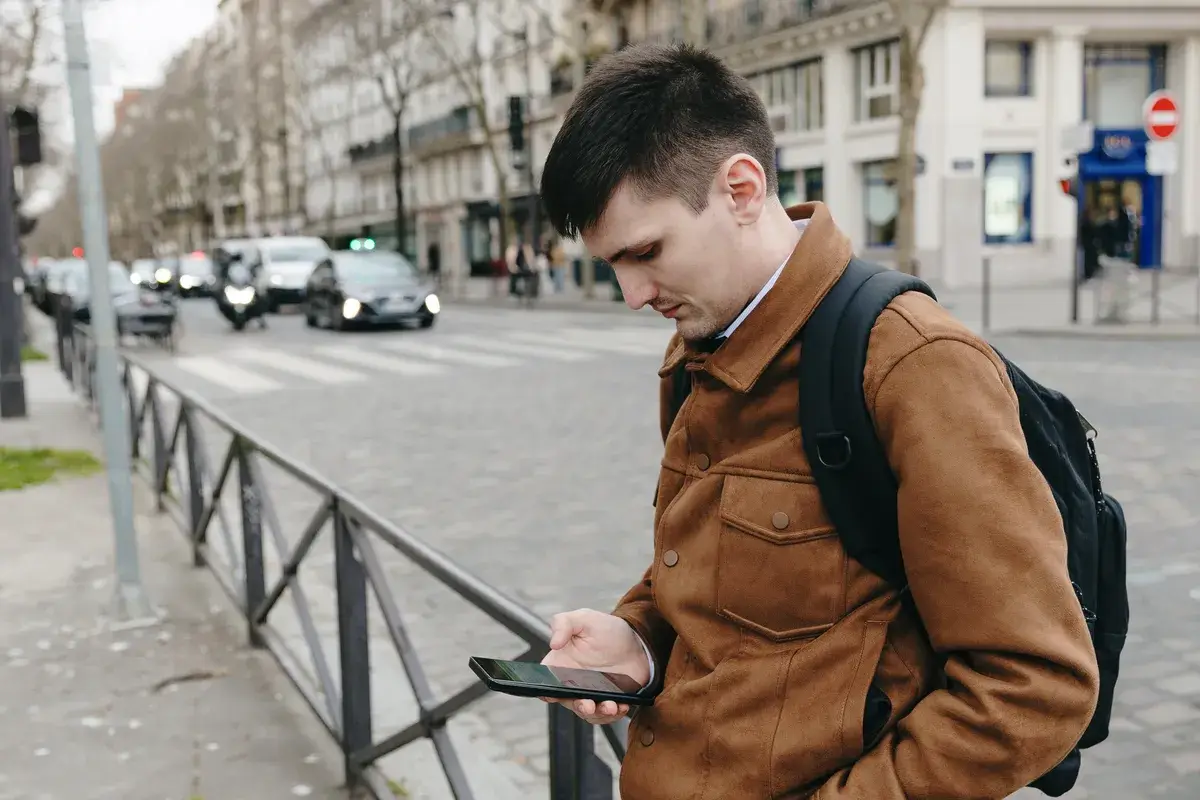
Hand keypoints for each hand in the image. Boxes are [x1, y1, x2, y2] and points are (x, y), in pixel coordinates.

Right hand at [540, 608, 651, 725]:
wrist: (638, 643)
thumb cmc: (607, 630)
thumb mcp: (585, 618)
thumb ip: (564, 623)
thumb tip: (553, 642)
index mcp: (561, 664)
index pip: (545, 681)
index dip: (545, 690)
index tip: (551, 695)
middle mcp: (573, 682)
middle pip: (567, 701)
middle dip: (578, 706)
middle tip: (587, 704)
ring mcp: (590, 694)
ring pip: (587, 712)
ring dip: (597, 713)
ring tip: (610, 706)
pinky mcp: (607, 701)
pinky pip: (606, 715)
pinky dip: (613, 715)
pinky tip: (621, 706)